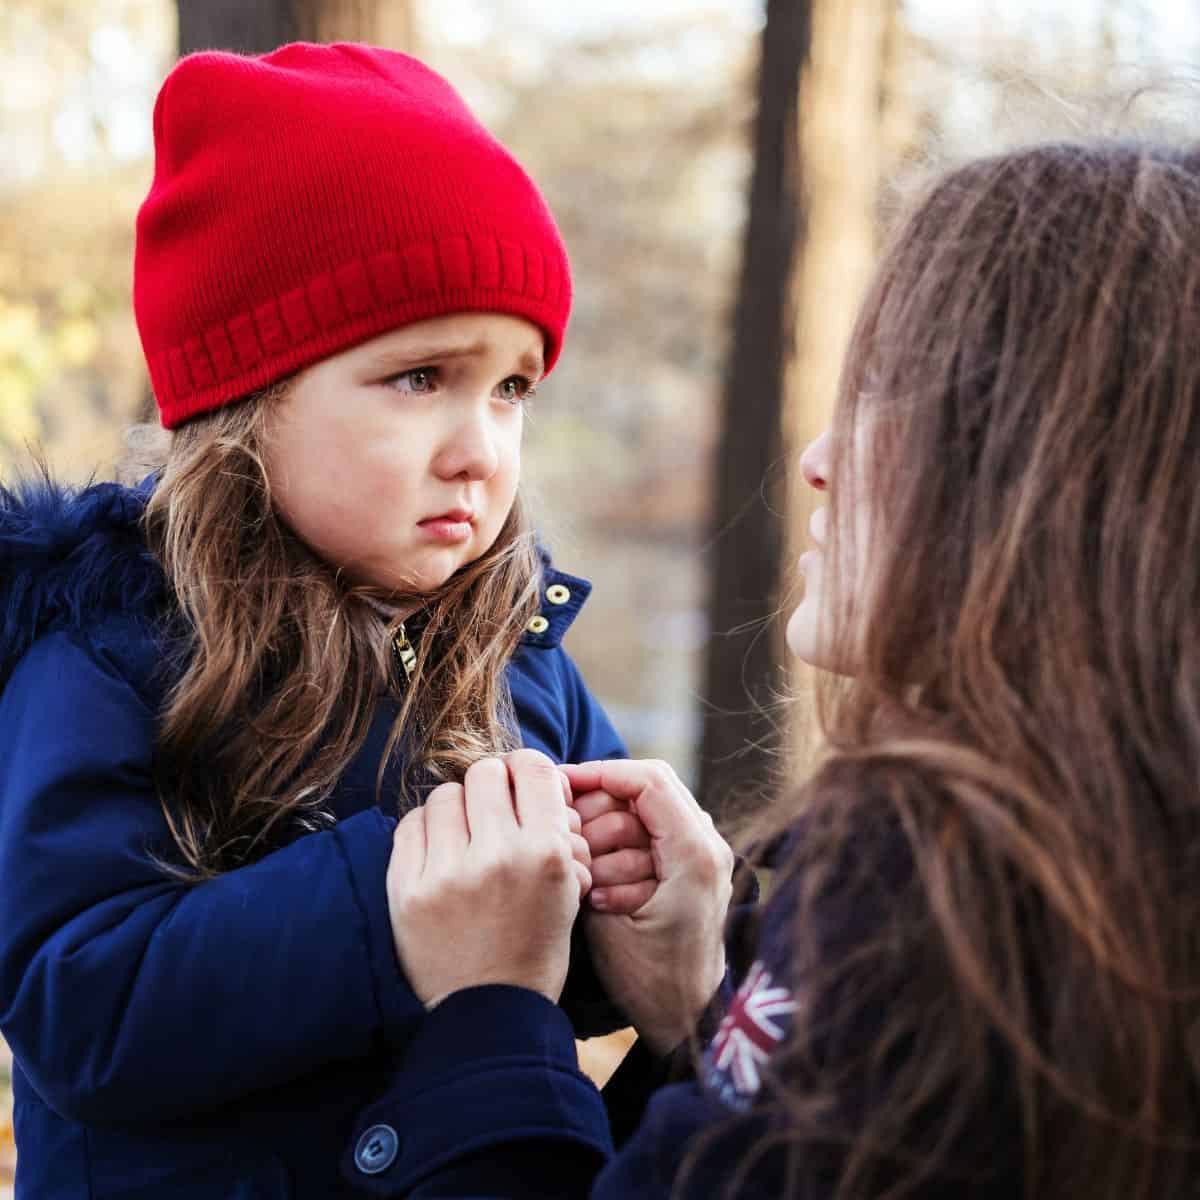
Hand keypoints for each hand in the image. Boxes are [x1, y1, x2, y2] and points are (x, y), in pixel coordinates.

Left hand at [387, 749, 591, 1008]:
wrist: (490, 1011)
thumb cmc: (535, 945)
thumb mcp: (568, 887)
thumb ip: (556, 829)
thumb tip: (533, 776)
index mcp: (545, 853)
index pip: (533, 768)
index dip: (526, 770)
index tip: (520, 784)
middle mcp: (497, 856)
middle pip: (485, 772)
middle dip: (491, 787)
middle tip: (491, 811)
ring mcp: (447, 873)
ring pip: (445, 794)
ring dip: (456, 808)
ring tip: (463, 837)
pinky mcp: (407, 890)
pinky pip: (410, 824)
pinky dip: (425, 830)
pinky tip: (437, 852)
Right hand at [563, 759, 733, 1054]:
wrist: (690, 1021)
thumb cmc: (648, 980)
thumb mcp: (606, 921)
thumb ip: (589, 862)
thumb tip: (563, 817)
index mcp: (694, 852)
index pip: (647, 780)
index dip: (599, 774)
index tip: (559, 786)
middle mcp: (708, 843)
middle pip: (645, 788)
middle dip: (599, 807)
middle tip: (566, 835)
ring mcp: (704, 853)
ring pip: (645, 809)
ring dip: (608, 829)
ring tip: (585, 868)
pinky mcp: (694, 865)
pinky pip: (652, 832)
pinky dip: (621, 845)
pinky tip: (599, 877)